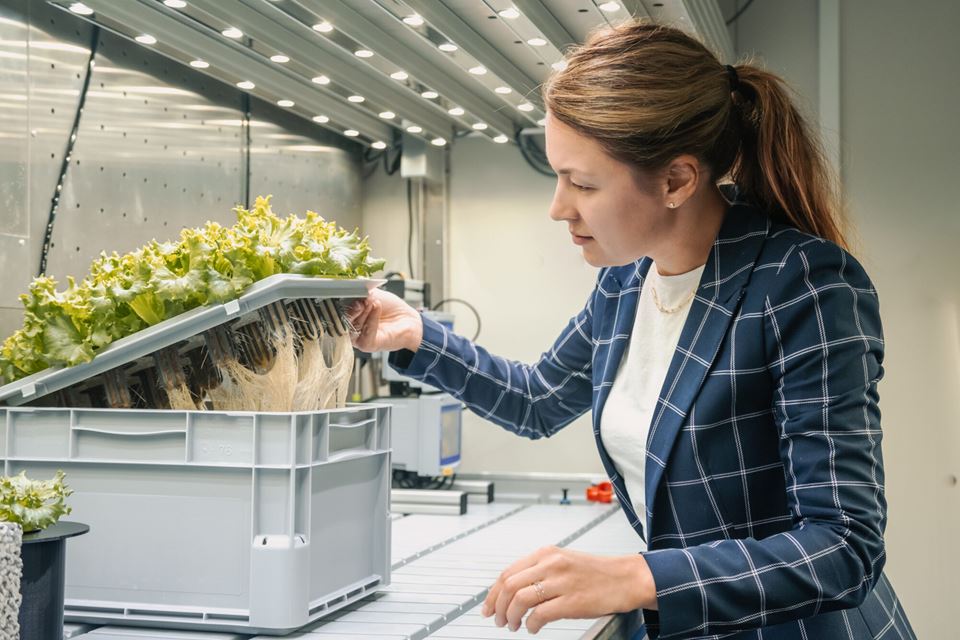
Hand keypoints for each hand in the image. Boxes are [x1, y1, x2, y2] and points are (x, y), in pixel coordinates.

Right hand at [346, 288, 422, 352]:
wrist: (408, 319)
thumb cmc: (391, 309)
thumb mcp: (374, 294)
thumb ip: (361, 292)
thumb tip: (351, 288)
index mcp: (350, 314)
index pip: (338, 310)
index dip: (342, 301)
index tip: (350, 292)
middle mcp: (352, 327)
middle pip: (342, 319)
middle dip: (352, 308)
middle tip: (363, 300)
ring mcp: (358, 337)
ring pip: (352, 326)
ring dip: (363, 312)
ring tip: (374, 303)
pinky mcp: (367, 345)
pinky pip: (364, 334)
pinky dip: (371, 320)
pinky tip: (377, 310)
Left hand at [480, 546, 656, 633]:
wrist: (625, 578)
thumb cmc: (596, 572)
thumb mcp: (563, 561)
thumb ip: (539, 570)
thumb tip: (513, 588)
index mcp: (546, 553)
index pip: (508, 572)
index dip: (493, 592)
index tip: (488, 605)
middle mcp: (551, 564)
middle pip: (510, 585)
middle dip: (498, 606)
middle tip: (497, 619)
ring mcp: (562, 582)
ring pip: (521, 600)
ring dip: (511, 617)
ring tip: (513, 625)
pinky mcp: (572, 601)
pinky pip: (540, 615)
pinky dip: (531, 625)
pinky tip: (533, 628)